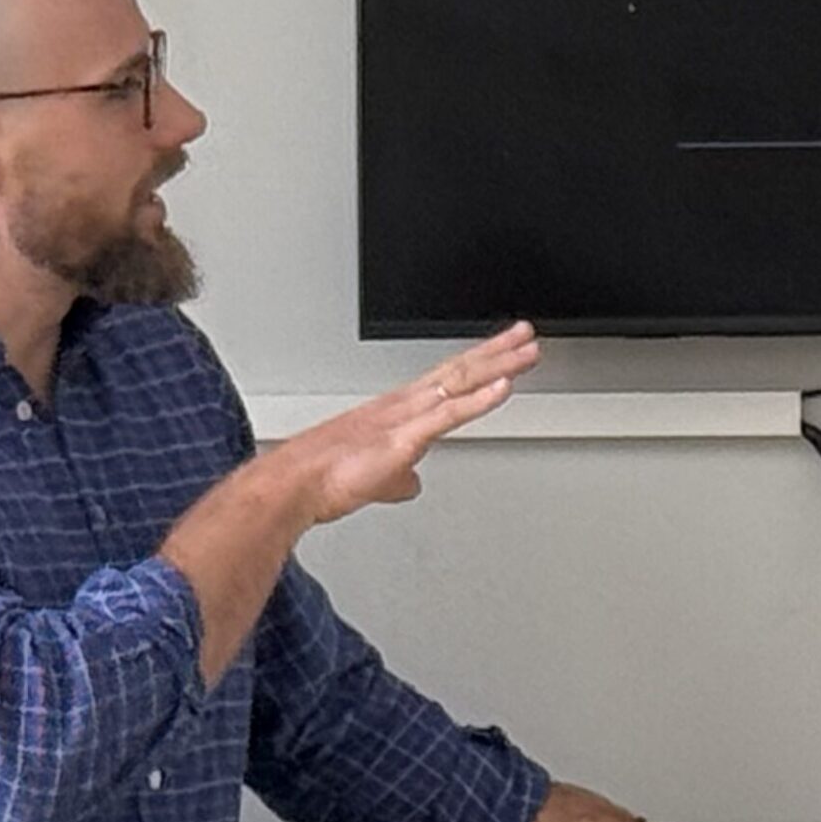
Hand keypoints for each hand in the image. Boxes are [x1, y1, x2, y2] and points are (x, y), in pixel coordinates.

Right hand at [287, 322, 540, 522]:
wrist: (293, 486)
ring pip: (460, 383)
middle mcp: (404, 405)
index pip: (447, 379)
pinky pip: (449, 413)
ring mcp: (405, 418)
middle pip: (459, 370)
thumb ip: (399, 478)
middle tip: (526, 335)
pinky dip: (480, 399)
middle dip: (497, 352)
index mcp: (398, 410)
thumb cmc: (323, 479)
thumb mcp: (376, 479)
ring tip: (528, 351)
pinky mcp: (404, 438)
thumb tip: (413, 484)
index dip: (478, 363)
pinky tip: (504, 386)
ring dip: (499, 365)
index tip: (503, 351)